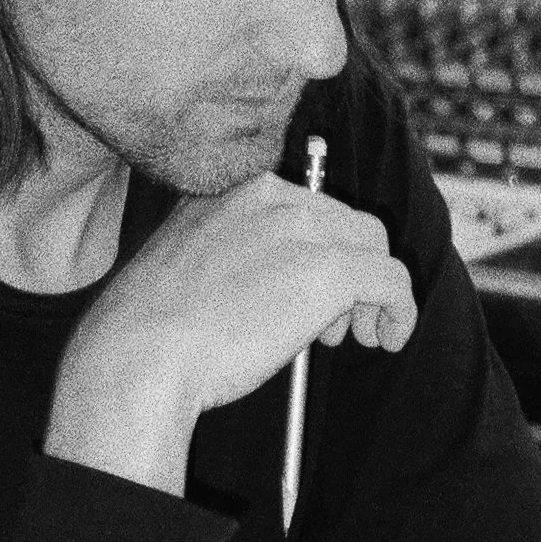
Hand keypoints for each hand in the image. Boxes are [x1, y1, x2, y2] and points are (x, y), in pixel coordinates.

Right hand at [46, 173, 416, 493]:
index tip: (312, 288)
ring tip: (356, 337)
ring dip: (372, 294)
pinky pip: (392, 280)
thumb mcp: (195, 263)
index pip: (307, 204)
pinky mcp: (329, 267)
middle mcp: (271, 194)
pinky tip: (389, 338)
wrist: (140, 353)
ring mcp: (301, 227)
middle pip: (348, 224)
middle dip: (351, 273)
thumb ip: (243, 251)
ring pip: (374, 249)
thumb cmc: (154, 329)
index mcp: (235, 188)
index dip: (322, 247)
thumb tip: (291, 278)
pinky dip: (400, 310)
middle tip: (339, 326)